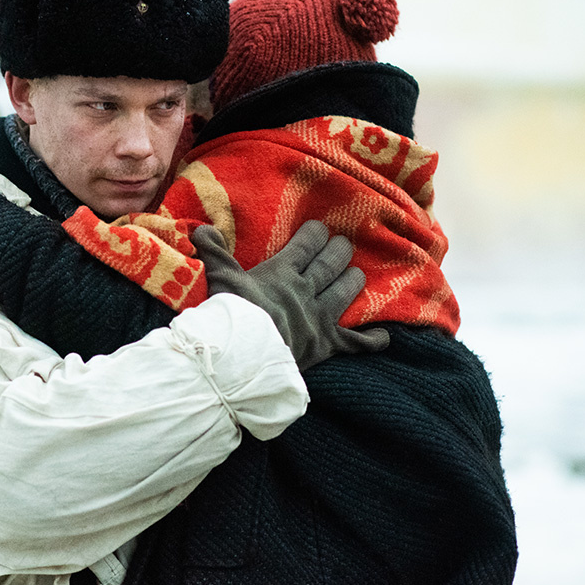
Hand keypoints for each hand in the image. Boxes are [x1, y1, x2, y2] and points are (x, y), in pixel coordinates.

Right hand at [192, 221, 388, 370]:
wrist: (243, 355)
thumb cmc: (230, 314)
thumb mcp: (219, 278)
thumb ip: (214, 252)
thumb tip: (200, 229)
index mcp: (282, 273)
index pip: (305, 246)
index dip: (315, 234)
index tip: (319, 228)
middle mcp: (306, 291)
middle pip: (330, 264)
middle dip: (339, 251)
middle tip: (343, 244)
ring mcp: (319, 318)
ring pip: (345, 292)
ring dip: (352, 280)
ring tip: (356, 273)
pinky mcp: (327, 345)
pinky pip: (356, 342)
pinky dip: (371, 340)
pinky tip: (383, 337)